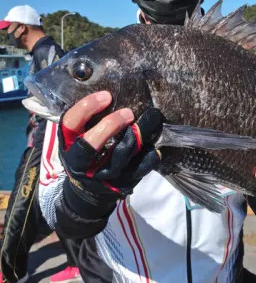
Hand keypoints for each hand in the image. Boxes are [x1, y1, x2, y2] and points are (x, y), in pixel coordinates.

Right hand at [59, 91, 163, 218]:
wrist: (88, 192)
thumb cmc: (86, 154)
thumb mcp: (78, 139)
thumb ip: (89, 121)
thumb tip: (114, 95)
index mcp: (68, 145)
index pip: (70, 123)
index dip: (87, 107)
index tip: (107, 96)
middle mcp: (80, 162)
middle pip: (91, 143)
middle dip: (110, 125)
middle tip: (128, 112)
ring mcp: (100, 176)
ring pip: (119, 155)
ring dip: (136, 136)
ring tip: (150, 120)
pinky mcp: (119, 185)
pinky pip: (137, 170)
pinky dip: (149, 157)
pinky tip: (155, 147)